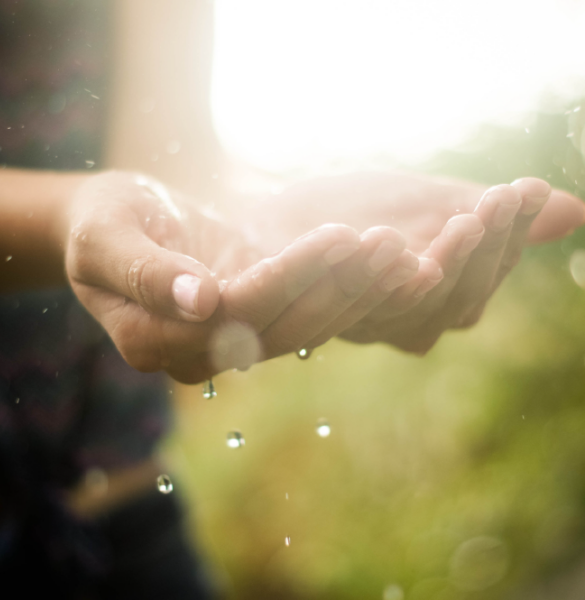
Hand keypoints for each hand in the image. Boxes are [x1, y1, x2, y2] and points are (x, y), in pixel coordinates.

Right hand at [64, 172, 421, 381]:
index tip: (340, 235)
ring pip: (305, 326)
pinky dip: (349, 291)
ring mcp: (230, 342)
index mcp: (154, 341)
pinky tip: (387, 264)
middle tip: (391, 244)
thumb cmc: (98, 223)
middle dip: (339, 285)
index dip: (291, 277)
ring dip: (355, 290)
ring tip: (400, 250)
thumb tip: (200, 301)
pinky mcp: (255, 319)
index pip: (236, 313)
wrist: (115, 225)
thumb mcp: (103, 238)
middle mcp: (198, 354)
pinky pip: (308, 312)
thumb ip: (143, 272)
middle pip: (283, 327)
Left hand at [243, 172, 583, 352]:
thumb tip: (574, 210)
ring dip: (440, 261)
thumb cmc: (355, 210)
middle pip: (453, 301)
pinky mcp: (300, 314)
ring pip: (407, 307)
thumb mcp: (426, 204)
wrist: (272, 218)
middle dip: (483, 250)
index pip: (480, 282)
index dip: (507, 241)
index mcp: (430, 303)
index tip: (526, 191)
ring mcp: (352, 322)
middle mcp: (396, 324)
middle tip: (501, 199)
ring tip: (462, 214)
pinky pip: (337, 303)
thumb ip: (485, 217)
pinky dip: (365, 274)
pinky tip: (383, 239)